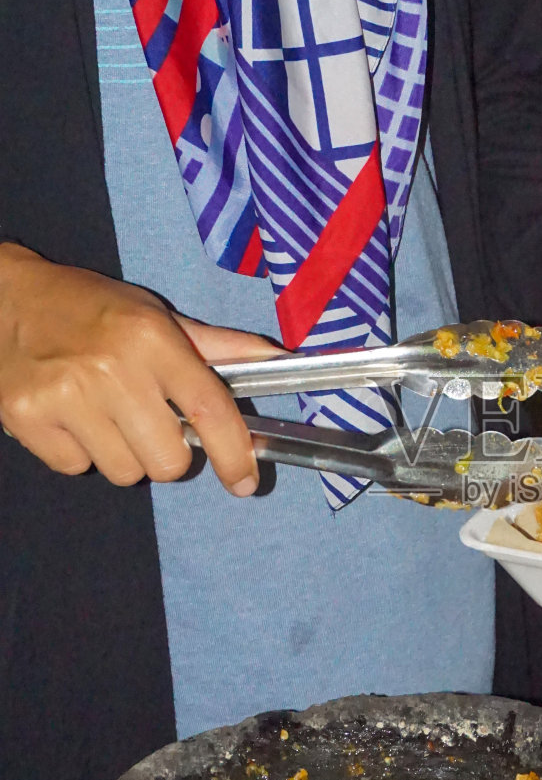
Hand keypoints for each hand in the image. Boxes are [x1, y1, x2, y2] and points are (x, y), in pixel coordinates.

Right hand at [0, 244, 278, 493]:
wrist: (4, 299)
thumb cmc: (88, 308)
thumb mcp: (154, 316)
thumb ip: (216, 346)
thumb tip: (276, 358)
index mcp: (151, 338)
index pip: (209, 408)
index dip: (234, 453)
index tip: (244, 480)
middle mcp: (111, 367)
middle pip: (168, 461)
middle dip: (167, 454)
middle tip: (148, 421)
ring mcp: (65, 395)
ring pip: (124, 472)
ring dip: (122, 453)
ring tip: (103, 412)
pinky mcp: (27, 417)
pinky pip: (76, 468)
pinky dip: (78, 452)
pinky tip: (69, 415)